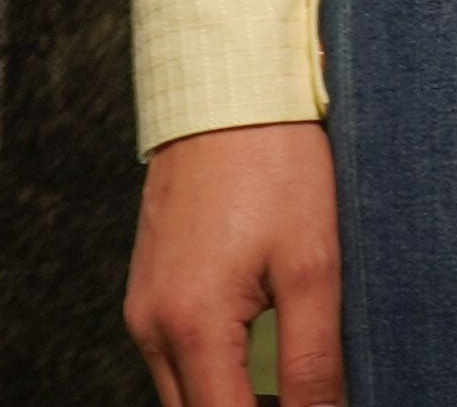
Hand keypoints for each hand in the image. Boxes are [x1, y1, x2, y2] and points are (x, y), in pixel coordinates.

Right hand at [123, 117, 343, 406]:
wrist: (226, 82)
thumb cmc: (275, 160)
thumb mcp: (313, 262)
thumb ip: (313, 359)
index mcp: (192, 327)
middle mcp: (152, 327)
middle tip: (306, 400)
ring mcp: (143, 309)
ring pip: (182, 396)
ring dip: (228, 404)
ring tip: (288, 390)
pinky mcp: (148, 290)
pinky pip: (175, 361)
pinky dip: (212, 376)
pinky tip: (256, 361)